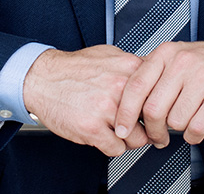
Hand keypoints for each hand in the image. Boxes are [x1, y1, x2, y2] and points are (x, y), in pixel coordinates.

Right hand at [22, 45, 149, 155]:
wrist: (43, 78)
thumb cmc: (74, 68)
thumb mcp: (108, 54)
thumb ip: (131, 66)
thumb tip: (152, 75)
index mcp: (128, 68)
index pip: (160, 93)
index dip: (159, 105)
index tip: (158, 112)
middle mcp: (120, 87)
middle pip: (152, 118)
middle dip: (150, 127)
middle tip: (146, 129)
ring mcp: (106, 109)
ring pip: (138, 138)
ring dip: (131, 139)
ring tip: (121, 132)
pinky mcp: (92, 129)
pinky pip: (117, 149)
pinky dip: (113, 146)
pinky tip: (106, 136)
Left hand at [114, 39, 203, 147]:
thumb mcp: (175, 58)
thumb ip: (152, 75)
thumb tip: (124, 100)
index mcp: (167, 53)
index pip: (136, 86)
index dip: (125, 112)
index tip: (122, 129)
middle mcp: (183, 62)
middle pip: (153, 109)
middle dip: (153, 130)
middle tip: (157, 135)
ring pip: (175, 121)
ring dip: (178, 129)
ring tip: (186, 118)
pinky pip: (197, 128)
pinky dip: (194, 134)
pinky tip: (197, 124)